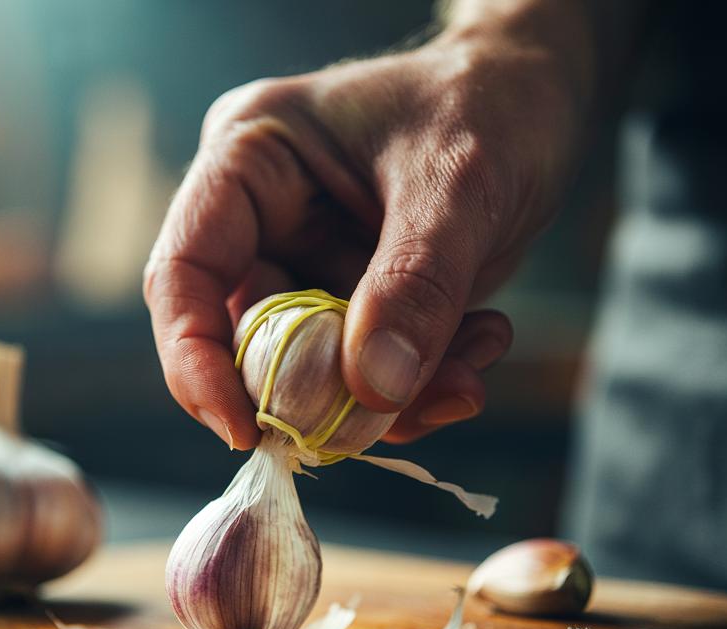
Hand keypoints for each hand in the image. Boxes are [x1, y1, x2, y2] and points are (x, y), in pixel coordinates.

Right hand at [144, 17, 587, 449]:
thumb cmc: (489, 102)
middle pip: (249, 341)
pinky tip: (483, 344)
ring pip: (316, 373)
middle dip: (323, 395)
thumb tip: (374, 392)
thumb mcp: (459, 183)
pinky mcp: (359, 300)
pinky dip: (424, 382)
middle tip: (397, 410)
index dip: (195, 360)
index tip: (244, 431)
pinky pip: (370, 372)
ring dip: (393, 396)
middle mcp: (266, 220)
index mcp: (250, 161)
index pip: (183, 273)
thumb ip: (417, 285)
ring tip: (470, 371)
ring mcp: (311, 264)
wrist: (543, 98)